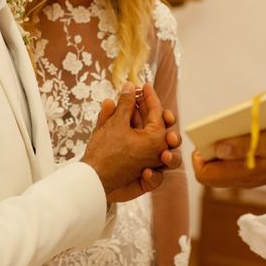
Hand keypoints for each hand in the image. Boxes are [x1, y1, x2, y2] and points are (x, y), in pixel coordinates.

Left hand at [82, 83, 173, 201]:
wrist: (92, 176)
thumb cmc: (102, 149)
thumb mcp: (112, 125)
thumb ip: (122, 107)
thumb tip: (127, 85)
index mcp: (144, 130)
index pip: (159, 119)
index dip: (164, 115)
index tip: (165, 114)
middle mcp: (150, 147)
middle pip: (170, 140)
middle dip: (173, 137)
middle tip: (170, 138)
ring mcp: (151, 164)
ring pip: (170, 160)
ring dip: (171, 157)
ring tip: (164, 156)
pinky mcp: (147, 181)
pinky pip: (158, 179)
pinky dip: (154, 176)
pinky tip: (146, 172)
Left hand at [192, 124, 265, 187]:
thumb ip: (242, 145)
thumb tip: (217, 148)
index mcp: (241, 173)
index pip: (204, 175)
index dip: (197, 158)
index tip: (204, 140)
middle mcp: (242, 178)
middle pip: (210, 173)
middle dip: (206, 154)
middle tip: (214, 134)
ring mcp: (249, 176)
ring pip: (221, 168)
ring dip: (219, 151)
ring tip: (227, 132)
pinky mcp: (256, 171)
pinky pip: (234, 164)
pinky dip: (232, 151)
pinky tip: (241, 137)